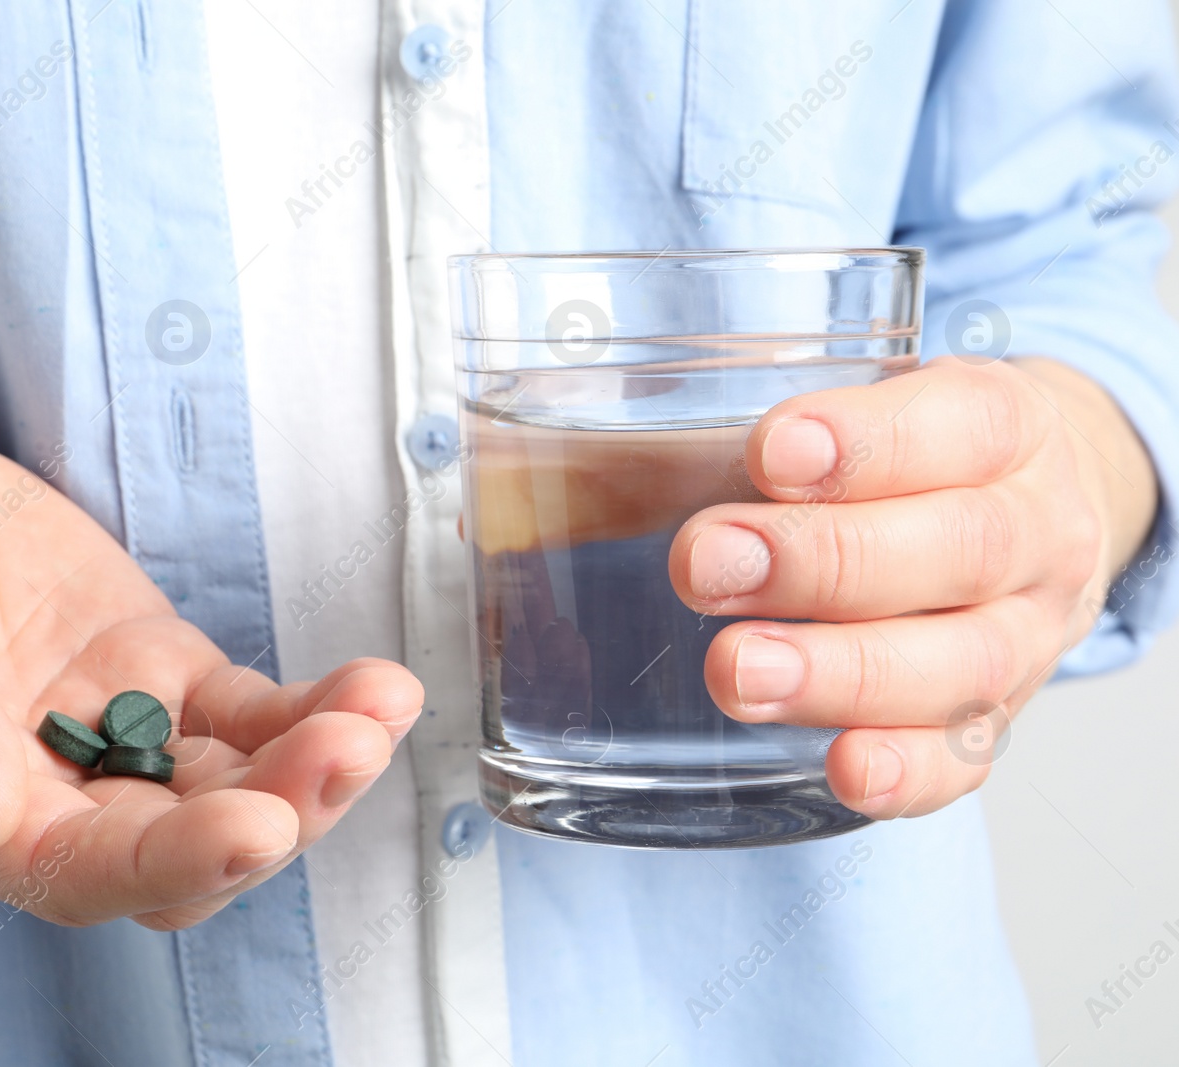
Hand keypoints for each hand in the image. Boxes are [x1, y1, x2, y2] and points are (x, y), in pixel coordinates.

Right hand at [0, 415, 421, 928]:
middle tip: (346, 753)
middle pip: (173, 847)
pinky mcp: (150, 669)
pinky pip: (243, 712)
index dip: (169, 860)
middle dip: (273, 814)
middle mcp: (35, 787)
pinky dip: (308, 707)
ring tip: (377, 708)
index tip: (259, 825)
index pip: (67, 869)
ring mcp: (102, 728)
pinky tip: (370, 687)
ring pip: (227, 785)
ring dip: (310, 764)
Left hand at [669, 356, 1157, 818]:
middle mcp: (1034, 532)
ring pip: (963, 664)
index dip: (866, 443)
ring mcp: (1025, 636)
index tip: (769, 454)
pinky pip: (966, 759)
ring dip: (843, 672)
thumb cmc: (910, 456)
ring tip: (738, 673)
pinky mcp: (996, 719)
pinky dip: (906, 771)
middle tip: (708, 567)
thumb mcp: (864, 405)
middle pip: (959, 550)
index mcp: (1006, 427)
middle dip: (824, 562)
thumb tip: (556, 466)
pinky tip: (844, 770)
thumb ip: (753, 432)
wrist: (1032, 510)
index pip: (960, 424)